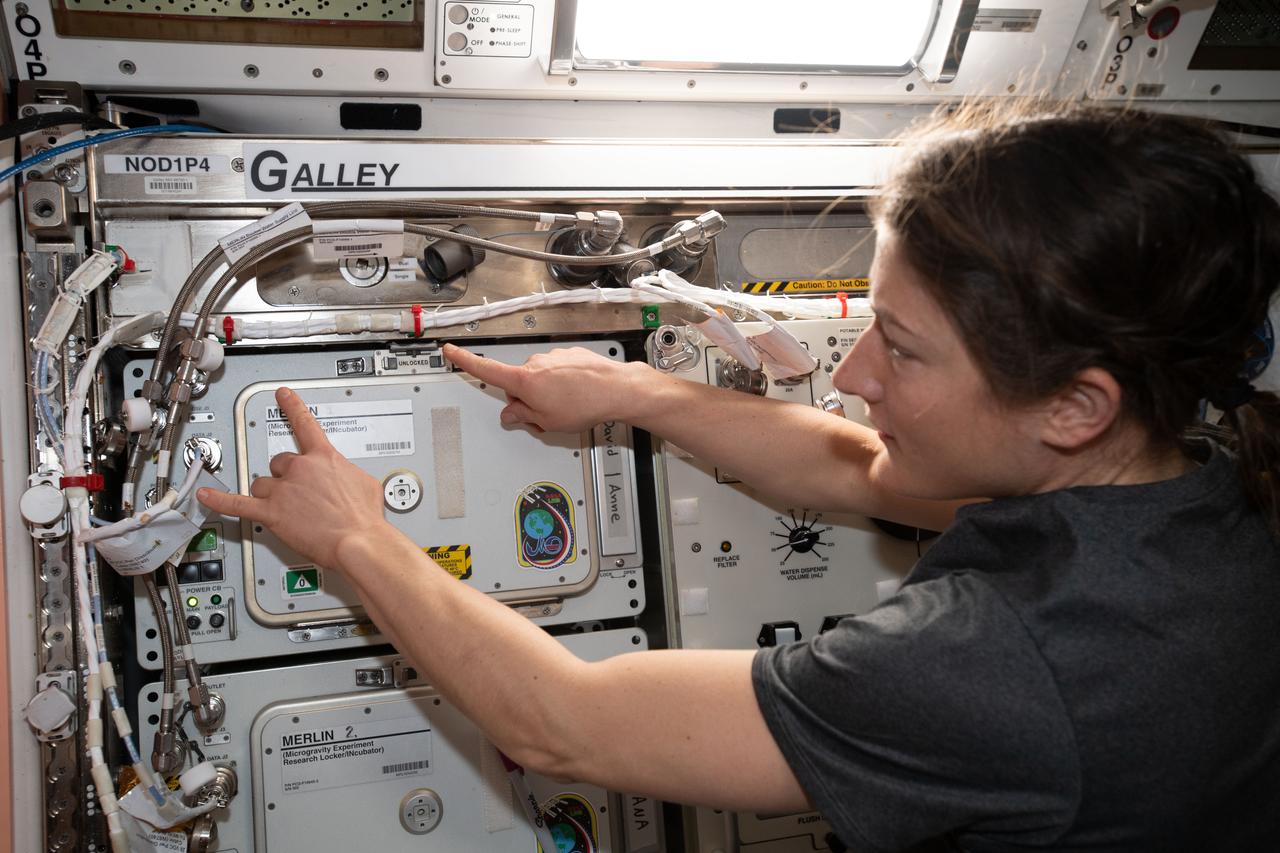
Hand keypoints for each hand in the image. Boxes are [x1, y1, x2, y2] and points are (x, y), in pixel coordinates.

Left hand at [196, 386, 391, 569]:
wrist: (359, 541)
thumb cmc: (364, 517)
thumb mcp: (365, 483)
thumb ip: (346, 474)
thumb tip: (344, 478)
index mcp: (324, 458)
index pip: (305, 424)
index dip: (292, 407)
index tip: (282, 395)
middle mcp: (300, 469)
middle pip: (279, 462)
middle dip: (285, 475)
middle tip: (298, 491)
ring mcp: (283, 490)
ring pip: (262, 483)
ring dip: (270, 492)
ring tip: (285, 507)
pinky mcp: (272, 513)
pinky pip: (238, 504)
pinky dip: (219, 500)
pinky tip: (207, 495)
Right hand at [442, 343, 643, 432]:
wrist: (617, 389)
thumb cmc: (585, 404)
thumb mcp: (547, 421)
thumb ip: (523, 415)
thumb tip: (511, 413)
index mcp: (524, 379)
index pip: (486, 370)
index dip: (464, 361)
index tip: (450, 351)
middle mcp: (536, 363)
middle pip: (517, 382)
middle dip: (526, 398)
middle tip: (545, 414)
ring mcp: (554, 357)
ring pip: (539, 378)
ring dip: (547, 392)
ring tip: (568, 405)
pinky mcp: (570, 355)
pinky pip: (557, 372)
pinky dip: (562, 383)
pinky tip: (577, 394)